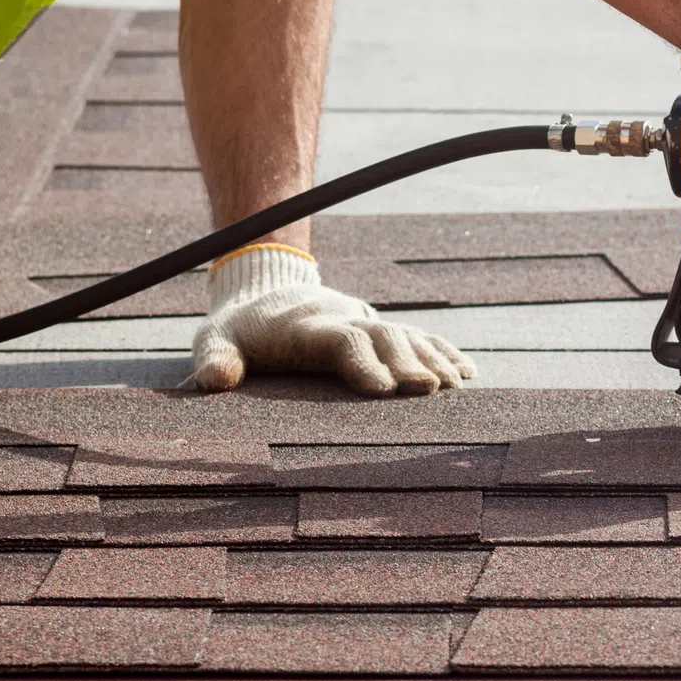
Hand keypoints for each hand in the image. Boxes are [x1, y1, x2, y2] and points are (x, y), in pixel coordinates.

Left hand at [193, 245, 474, 395]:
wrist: (266, 289)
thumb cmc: (238, 330)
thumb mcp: (213, 339)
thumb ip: (215, 359)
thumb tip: (215, 382)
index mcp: (306, 327)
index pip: (340, 339)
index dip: (363, 362)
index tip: (383, 390)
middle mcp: (344, 319)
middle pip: (384, 335)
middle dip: (409, 361)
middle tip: (429, 390)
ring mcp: (366, 321)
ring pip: (407, 335)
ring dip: (433, 359)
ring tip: (455, 386)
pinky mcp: (380, 329)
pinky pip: (420, 336)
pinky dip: (444, 351)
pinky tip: (467, 372)